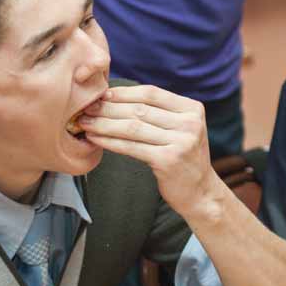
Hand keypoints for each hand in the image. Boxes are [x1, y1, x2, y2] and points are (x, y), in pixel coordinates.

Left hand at [79, 84, 218, 216]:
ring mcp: (181, 142)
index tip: (101, 94)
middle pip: (140, 109)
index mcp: (192, 109)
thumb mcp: (180, 129)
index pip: (151, 93)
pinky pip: (131, 147)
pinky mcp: (168, 160)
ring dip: (104, 124)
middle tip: (86, 108)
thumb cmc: (183, 158)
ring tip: (85, 122)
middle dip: (109, 107)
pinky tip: (96, 139)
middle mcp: (189, 123)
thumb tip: (115, 96)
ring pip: (132, 127)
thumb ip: (159, 112)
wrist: (200, 192)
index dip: (123, 93)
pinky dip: (110, 141)